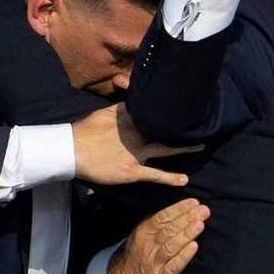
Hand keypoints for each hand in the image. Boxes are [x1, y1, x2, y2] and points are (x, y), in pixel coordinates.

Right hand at [72, 103, 202, 186]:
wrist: (71, 149)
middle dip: (182, 127)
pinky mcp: (133, 170)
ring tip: (202, 146)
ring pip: (165, 150)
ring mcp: (137, 153)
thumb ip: (122, 106)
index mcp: (131, 120)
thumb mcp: (106, 112)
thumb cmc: (86, 131)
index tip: (186, 108)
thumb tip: (132, 92)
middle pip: (165, 129)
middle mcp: (138, 135)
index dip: (171, 111)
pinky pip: (154, 174)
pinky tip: (184, 180)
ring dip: (184, 148)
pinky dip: (170, 178)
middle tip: (200, 123)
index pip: (155, 114)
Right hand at [105, 198, 208, 273]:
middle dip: (187, 218)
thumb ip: (155, 225)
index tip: (194, 202)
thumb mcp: (140, 239)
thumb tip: (176, 209)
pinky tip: (194, 247)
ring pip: (172, 245)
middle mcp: (147, 246)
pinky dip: (184, 255)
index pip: (162, 217)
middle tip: (204, 210)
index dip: (179, 208)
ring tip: (200, 224)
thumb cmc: (138, 261)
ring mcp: (154, 263)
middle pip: (169, 229)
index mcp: (143, 233)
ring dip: (187, 234)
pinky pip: (174, 265)